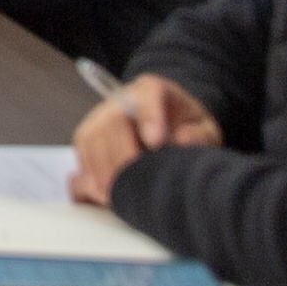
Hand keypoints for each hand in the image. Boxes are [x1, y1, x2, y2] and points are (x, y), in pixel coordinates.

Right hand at [68, 76, 223, 205]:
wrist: (166, 120)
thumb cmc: (184, 125)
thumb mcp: (204, 127)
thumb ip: (199, 135)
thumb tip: (183, 141)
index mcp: (153, 90)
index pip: (148, 96)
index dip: (149, 117)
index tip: (156, 143)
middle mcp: (120, 99)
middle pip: (112, 121)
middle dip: (121, 154)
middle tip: (134, 182)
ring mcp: (99, 115)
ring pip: (92, 138)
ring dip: (102, 170)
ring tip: (117, 196)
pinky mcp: (87, 134)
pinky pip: (82, 152)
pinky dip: (90, 174)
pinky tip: (103, 193)